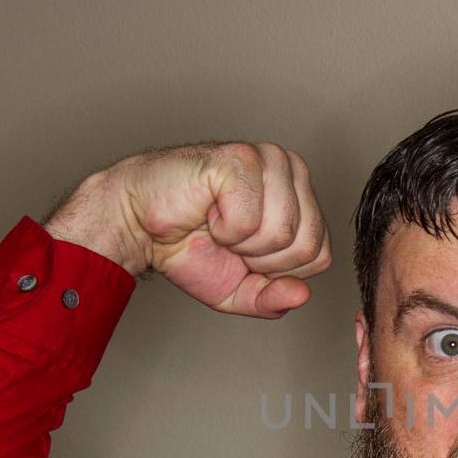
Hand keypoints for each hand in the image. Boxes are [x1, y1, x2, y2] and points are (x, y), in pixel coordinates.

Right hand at [45, 142, 330, 318]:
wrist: (138, 226)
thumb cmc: (188, 247)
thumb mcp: (238, 290)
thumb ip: (273, 298)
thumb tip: (302, 295)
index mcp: (300, 196)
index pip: (319, 255)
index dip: (276, 271)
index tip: (244, 254)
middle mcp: (290, 170)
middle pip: (305, 245)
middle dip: (260, 259)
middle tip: (229, 239)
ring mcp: (267, 159)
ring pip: (283, 233)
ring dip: (240, 242)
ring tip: (218, 222)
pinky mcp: (240, 158)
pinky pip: (251, 220)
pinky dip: (223, 228)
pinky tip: (208, 210)